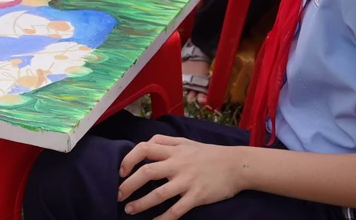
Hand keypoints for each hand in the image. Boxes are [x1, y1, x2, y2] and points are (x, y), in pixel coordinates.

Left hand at [117, 135, 243, 218]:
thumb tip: (146, 145)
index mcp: (174, 150)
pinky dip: (163, 219)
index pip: (144, 148)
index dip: (129, 159)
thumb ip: (166, 142)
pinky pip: (176, 210)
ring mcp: (187, 181)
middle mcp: (178, 164)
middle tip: (118, 195)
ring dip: (140, 204)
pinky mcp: (197, 196)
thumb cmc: (210, 154)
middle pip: (146, 172)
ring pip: (158, 194)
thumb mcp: (187, 142)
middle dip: (128, 185)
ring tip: (129, 210)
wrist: (237, 165)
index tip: (121, 171)